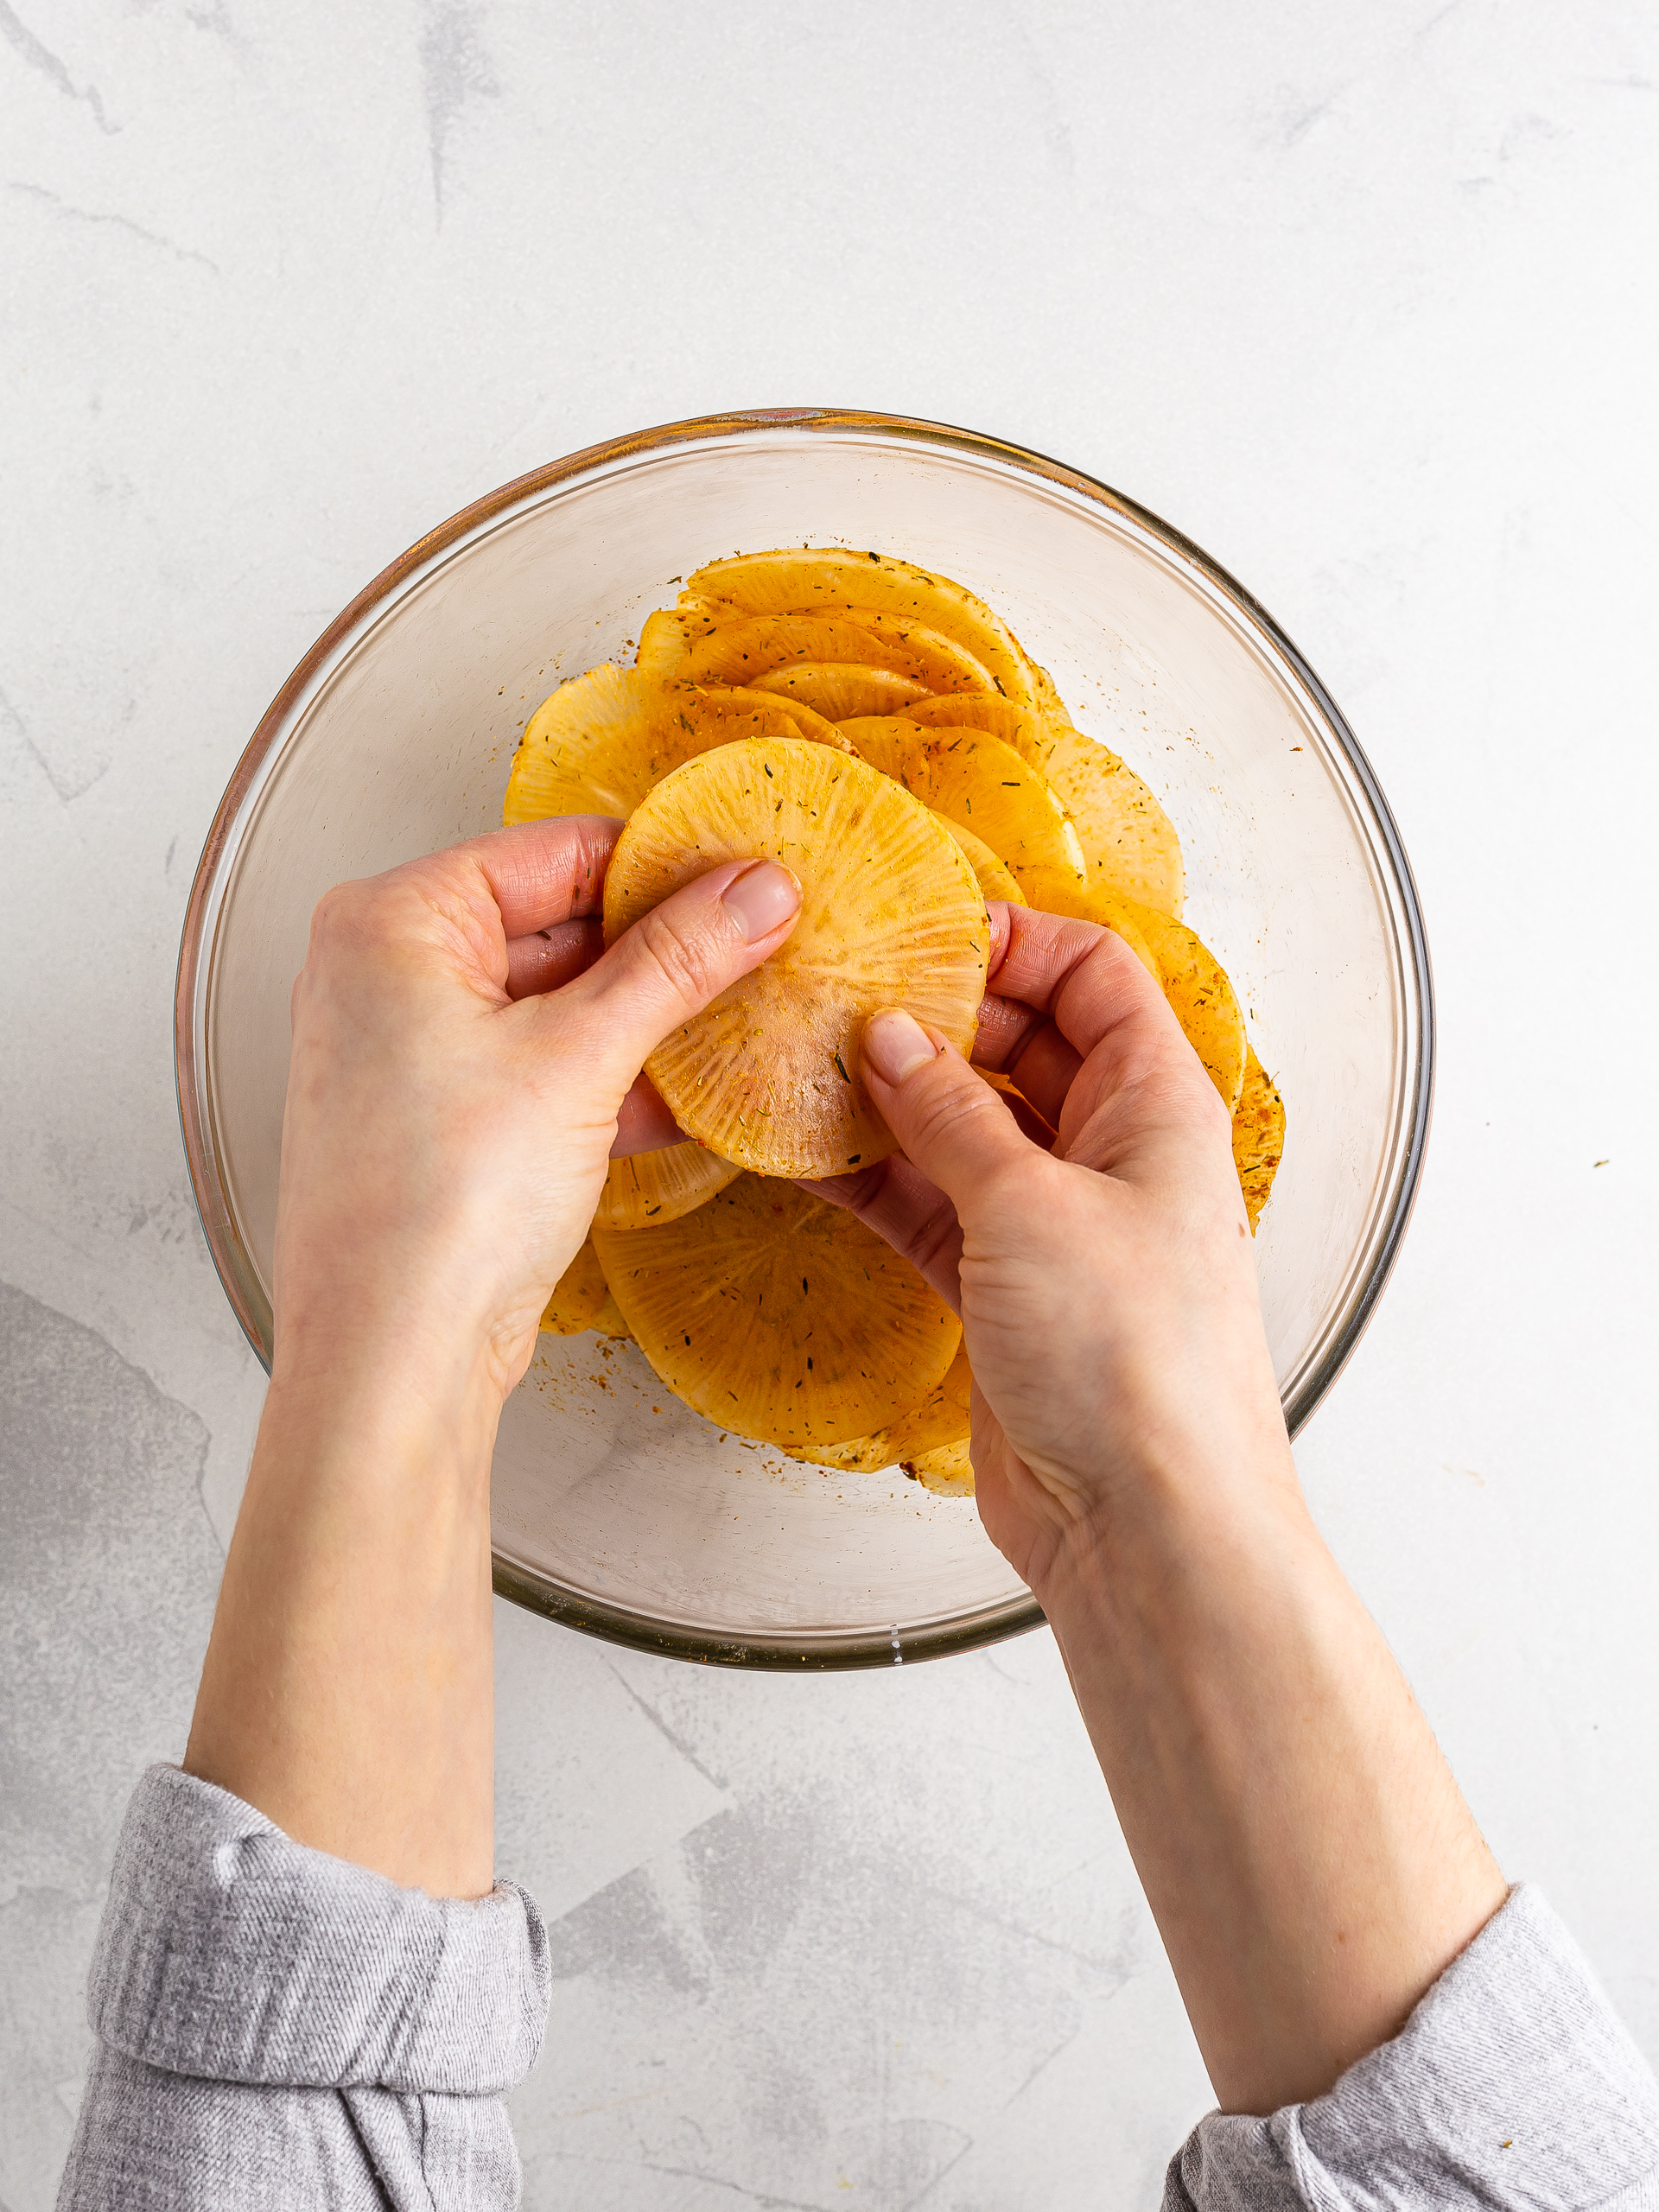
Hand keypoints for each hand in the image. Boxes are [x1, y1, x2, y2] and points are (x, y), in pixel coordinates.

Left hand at [186, 818, 799, 1894]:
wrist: (395, 1362)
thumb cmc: (438, 1208)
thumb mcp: (580, 1059)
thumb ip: (677, 962)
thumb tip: (755, 890)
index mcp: (393, 923)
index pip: (553, 852)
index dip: (662, 862)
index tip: (753, 872)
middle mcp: (390, 976)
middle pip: (559, 924)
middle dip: (665, 943)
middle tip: (770, 939)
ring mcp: (419, 1055)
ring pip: (563, 1004)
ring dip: (654, 1015)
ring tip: (753, 1010)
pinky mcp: (455, 1127)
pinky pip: (554, 1071)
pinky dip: (622, 1077)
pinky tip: (701, 1089)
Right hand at [810, 901, 1289, 1590]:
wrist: (1145, 1524)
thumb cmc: (1134, 1361)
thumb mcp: (1031, 1205)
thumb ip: (954, 1115)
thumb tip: (896, 1037)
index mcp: (1156, 1106)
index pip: (1095, 976)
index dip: (1014, 942)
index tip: (921, 936)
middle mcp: (1112, 1156)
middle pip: (1022, 1045)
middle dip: (935, 1017)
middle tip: (840, 998)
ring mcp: (1055, 1226)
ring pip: (965, 1129)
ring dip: (891, 1101)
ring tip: (802, 1066)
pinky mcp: (1004, 1292)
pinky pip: (931, 1207)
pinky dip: (876, 1180)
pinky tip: (807, 1155)